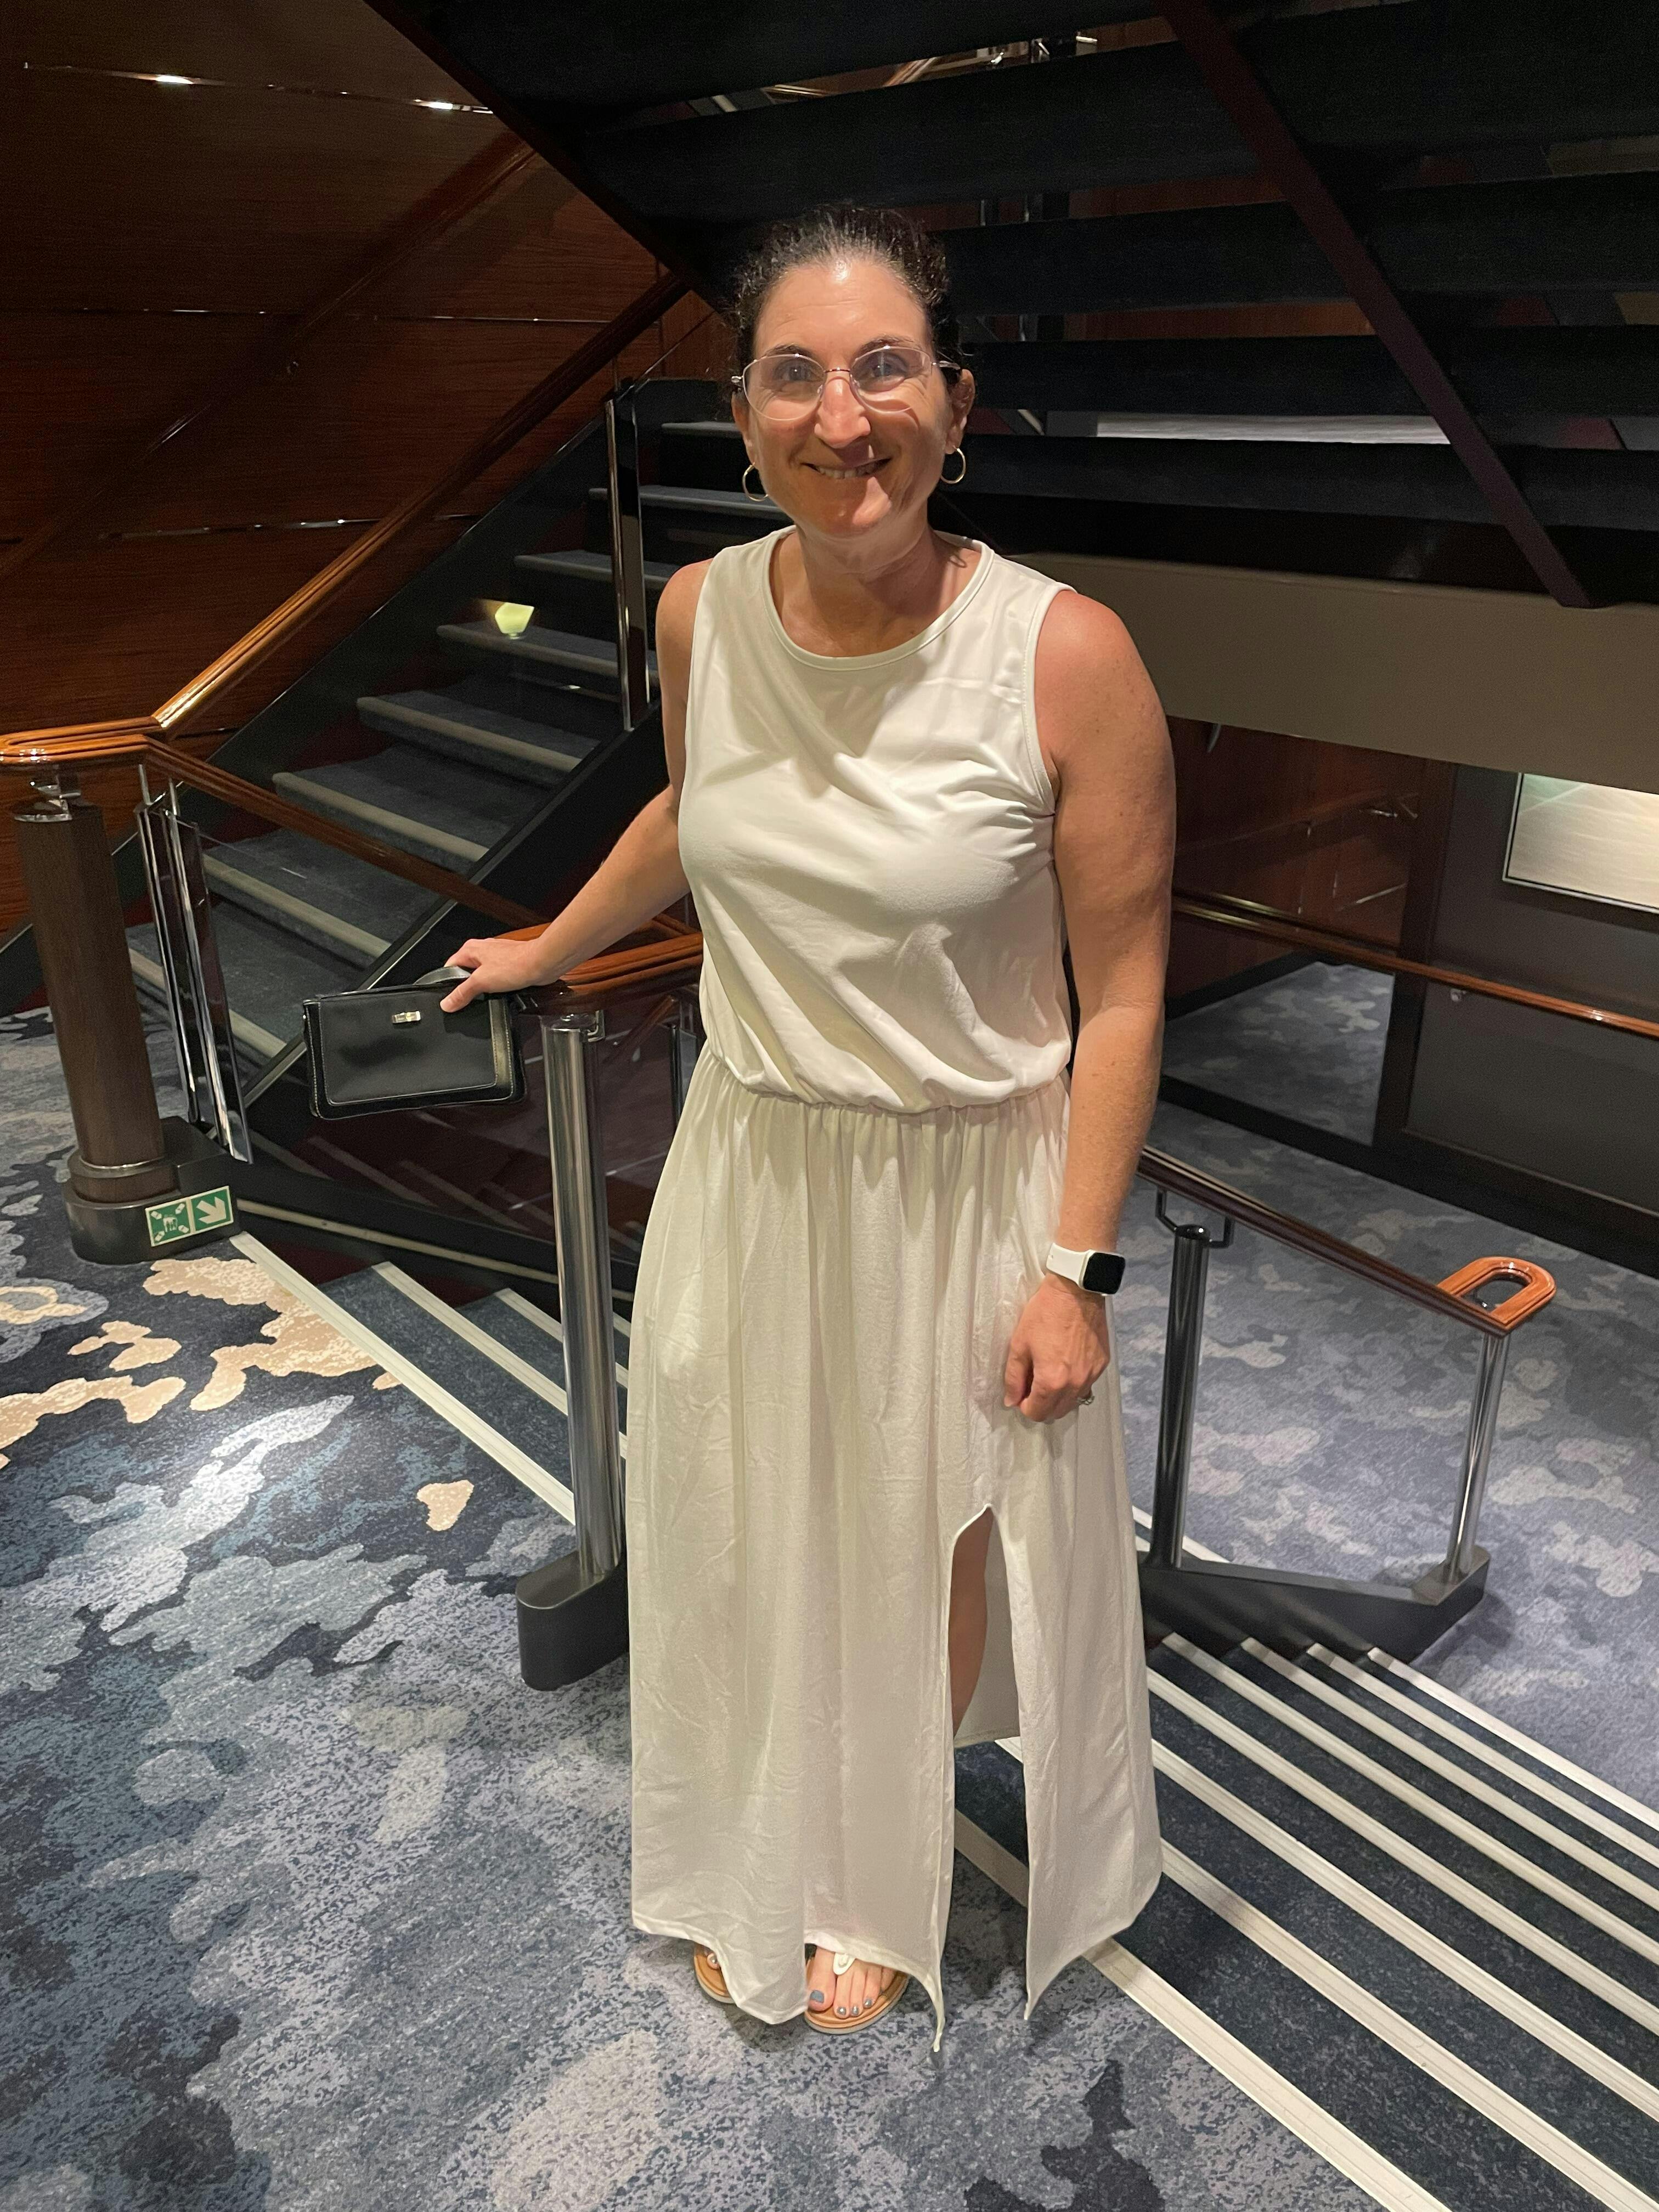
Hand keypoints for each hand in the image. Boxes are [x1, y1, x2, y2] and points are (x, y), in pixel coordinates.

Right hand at [439, 934, 550, 1011]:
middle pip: (465, 973)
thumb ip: (462, 993)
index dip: (449, 984)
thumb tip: (447, 1003)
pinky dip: (496, 986)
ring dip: (484, 986)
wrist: (541, 964)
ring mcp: (495, 956)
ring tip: (489, 992)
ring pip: (481, 975)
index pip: (449, 968)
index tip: (451, 998)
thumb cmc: (515, 965)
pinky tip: (501, 991)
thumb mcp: (481, 982)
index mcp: (470, 949)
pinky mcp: (507, 964)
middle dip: (468, 986)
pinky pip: (495, 977)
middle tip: (473, 996)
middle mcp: (482, 950)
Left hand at [1003, 1272, 1110, 1421]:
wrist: (1076, 1291)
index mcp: (1053, 1381)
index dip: (1024, 1405)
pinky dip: (1074, 1384)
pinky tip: (1065, 1365)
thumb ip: (1013, 1377)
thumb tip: (1011, 1400)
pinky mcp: (1101, 1364)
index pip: (1038, 1413)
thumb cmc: (1046, 1313)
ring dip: (1058, 1397)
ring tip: (1049, 1374)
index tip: (1020, 1392)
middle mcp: (1075, 1383)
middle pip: (1056, 1413)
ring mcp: (1091, 1375)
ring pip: (1073, 1402)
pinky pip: (1086, 1386)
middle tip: (1032, 1384)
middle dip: (1041, 1405)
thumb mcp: (1019, 1344)